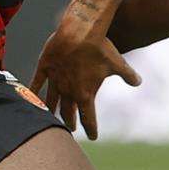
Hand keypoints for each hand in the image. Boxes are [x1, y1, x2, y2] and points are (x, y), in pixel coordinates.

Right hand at [29, 20, 140, 140]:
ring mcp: (55, 80)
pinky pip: (36, 82)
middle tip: (71, 129)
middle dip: (70, 122)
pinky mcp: (45, 67)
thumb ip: (128, 75)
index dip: (91, 129)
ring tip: (52, 118)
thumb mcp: (118, 64)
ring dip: (53, 111)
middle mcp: (68, 92)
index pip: (88, 118)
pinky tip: (29, 97)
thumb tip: (138, 82)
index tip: (92, 137)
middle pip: (68, 113)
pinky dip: (32, 91)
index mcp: (85, 95)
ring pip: (51, 102)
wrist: (79, 32)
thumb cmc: (100, 49)